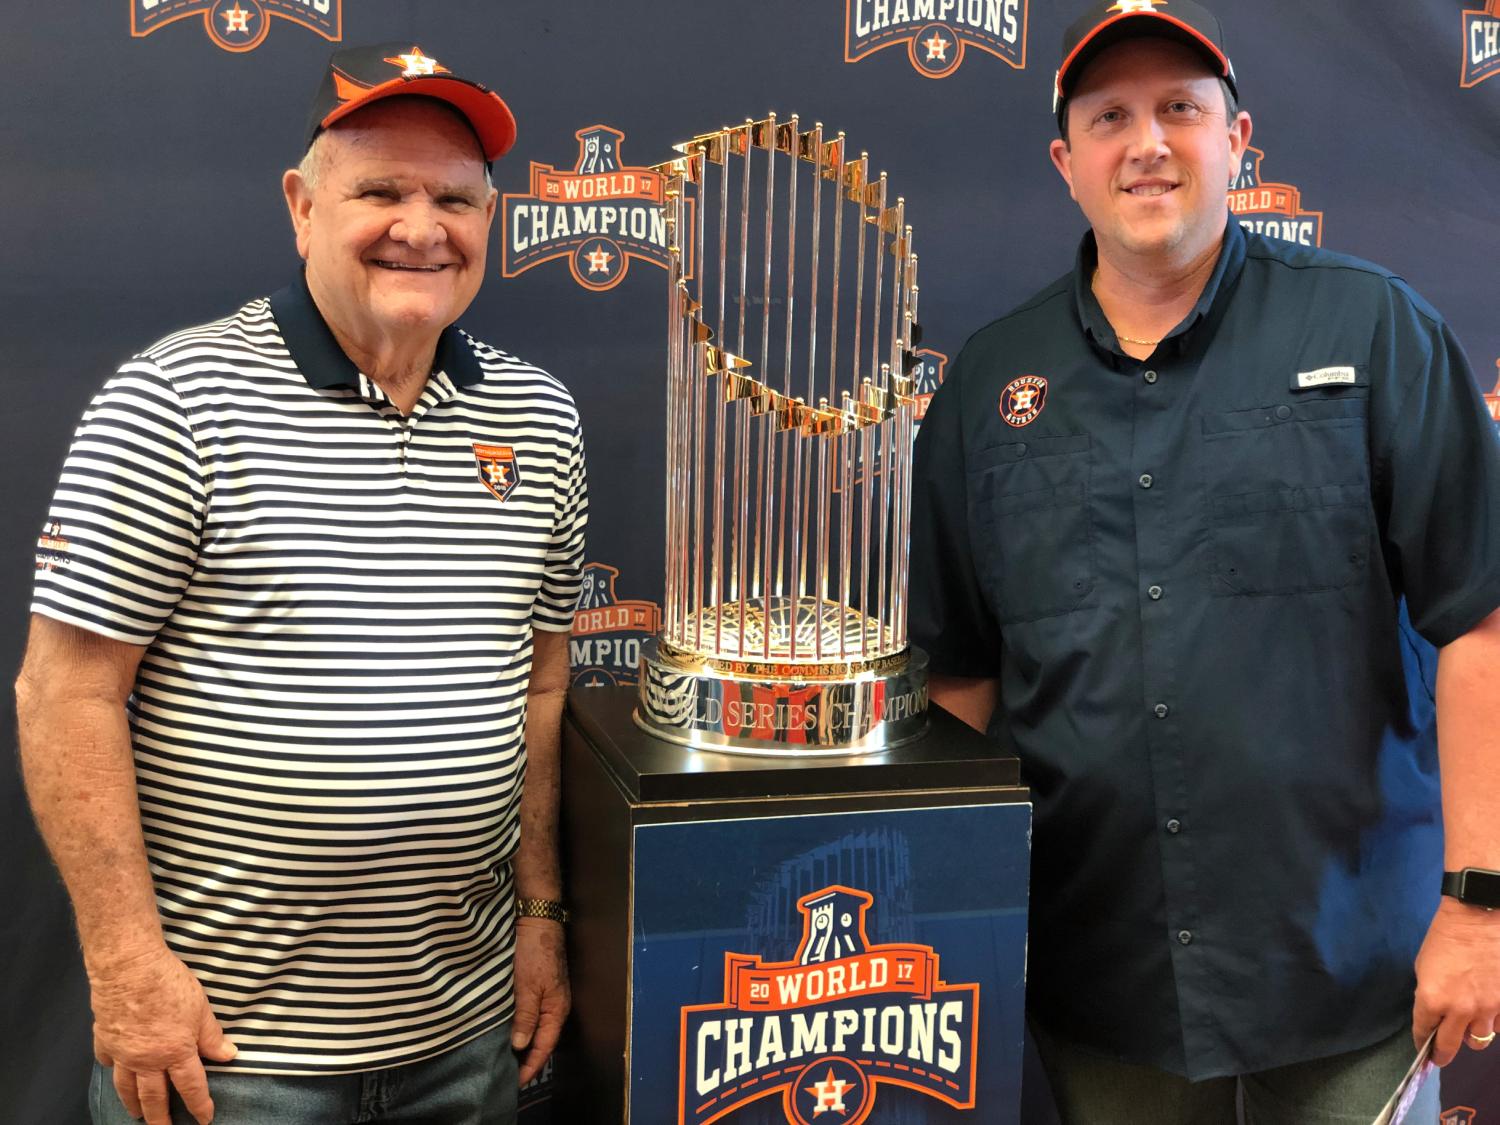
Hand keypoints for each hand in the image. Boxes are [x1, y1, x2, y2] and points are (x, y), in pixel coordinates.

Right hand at [90, 946, 236, 1123]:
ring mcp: (123, 1052)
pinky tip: (116, 1071)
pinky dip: (113, 1070)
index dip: (199, 1105)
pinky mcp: (105, 1039)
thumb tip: (228, 1055)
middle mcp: (147, 1060)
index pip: (191, 1086)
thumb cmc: (169, 984)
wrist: (129, 968)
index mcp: (175, 1053)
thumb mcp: (201, 1009)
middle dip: (160, 1118)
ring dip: (133, 1103)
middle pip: (154, 1097)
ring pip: (127, 1087)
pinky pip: (109, 1062)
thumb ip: (212, 1036)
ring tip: (138, 1114)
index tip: (204, 1119)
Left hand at [511, 917, 569, 1084]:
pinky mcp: (537, 986)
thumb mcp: (528, 986)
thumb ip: (525, 1016)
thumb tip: (520, 1044)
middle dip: (528, 1058)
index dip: (531, 1065)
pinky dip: (521, 1026)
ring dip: (524, 1043)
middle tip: (508, 1073)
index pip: (545, 1045)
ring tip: (507, 1056)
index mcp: (556, 1009)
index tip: (517, 1081)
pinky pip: (530, 1014)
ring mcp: (547, 995)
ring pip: (536, 1027)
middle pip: (542, 1039)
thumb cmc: (535, 953)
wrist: (537, 920)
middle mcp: (554, 1005)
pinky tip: (509, 1030)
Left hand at [1413, 898, 1499, 1065]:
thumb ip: (1429, 994)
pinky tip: (1489, 1011)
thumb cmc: (1444, 937)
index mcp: (1432, 999)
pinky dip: (1493, 1022)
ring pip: (1479, 1039)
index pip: (1424, 1031)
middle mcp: (1461, 1010)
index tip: (1423, 1050)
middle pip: (1451, 1047)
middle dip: (1443, 1054)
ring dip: (1471, 1034)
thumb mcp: (1424, 967)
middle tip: (1440, 1057)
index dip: (1421, 1042)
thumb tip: (1436, 1014)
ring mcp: (1489, 1009)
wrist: (1479, 918)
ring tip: (1468, 1023)